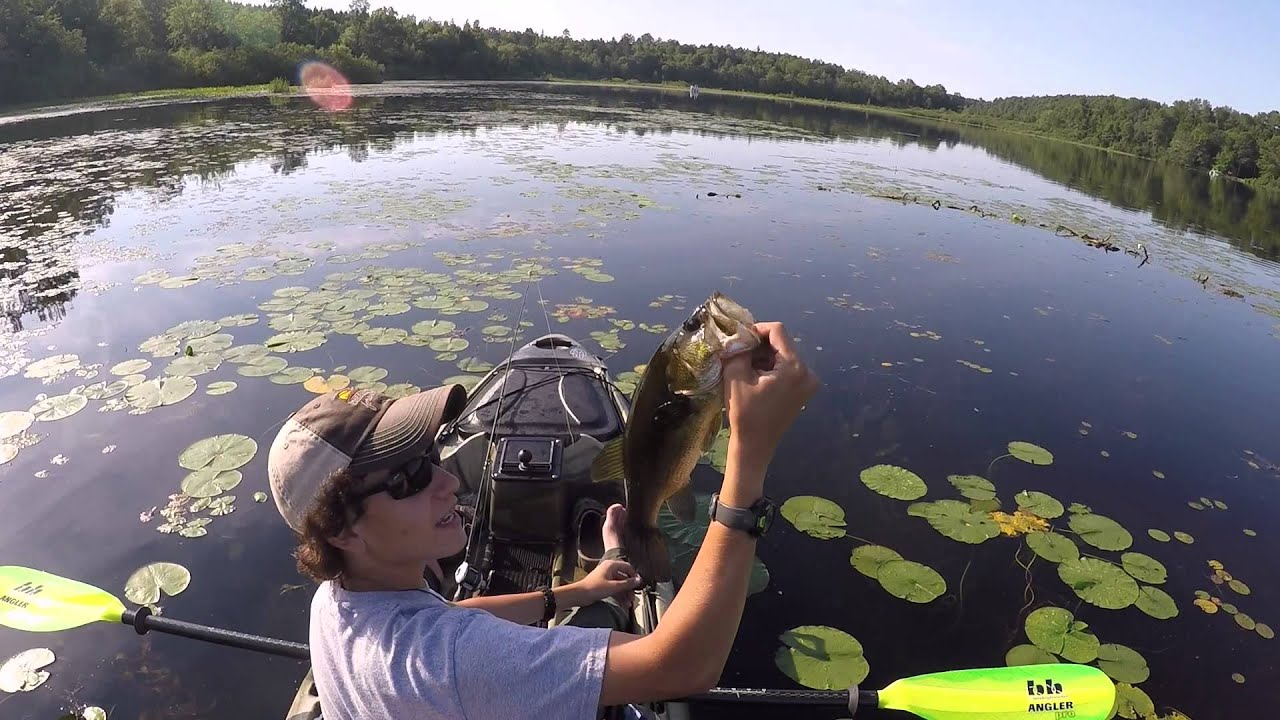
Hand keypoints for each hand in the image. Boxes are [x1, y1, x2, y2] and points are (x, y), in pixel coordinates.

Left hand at [572, 559, 642, 607]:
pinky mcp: (603, 585)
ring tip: (628, 604)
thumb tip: (638, 580)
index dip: (634, 576)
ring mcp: (606, 578)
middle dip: (629, 589)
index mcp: (611, 565)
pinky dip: (619, 596)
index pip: (627, 567)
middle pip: (624, 578)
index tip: (638, 585)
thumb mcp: (614, 586)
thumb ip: (627, 583)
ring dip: (625, 594)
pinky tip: (623, 604)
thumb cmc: (595, 588)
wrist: (580, 595)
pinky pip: (614, 589)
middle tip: (633, 598)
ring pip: (619, 585)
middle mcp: (609, 569)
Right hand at [722, 321, 818, 465]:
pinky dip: (771, 368)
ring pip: (784, 355)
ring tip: (746, 370)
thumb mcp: (736, 376)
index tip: (740, 340)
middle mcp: (808, 373)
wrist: (755, 446)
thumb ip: (739, 349)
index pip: (777, 331)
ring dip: (764, 357)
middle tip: (740, 355)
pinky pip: (787, 368)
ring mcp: (809, 383)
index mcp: (795, 367)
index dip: (756, 330)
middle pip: (782, 343)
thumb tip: (740, 335)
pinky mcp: (804, 391)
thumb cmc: (745, 413)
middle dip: (759, 346)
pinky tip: (756, 379)